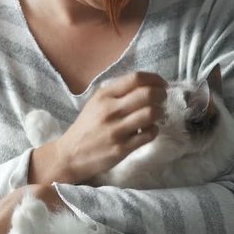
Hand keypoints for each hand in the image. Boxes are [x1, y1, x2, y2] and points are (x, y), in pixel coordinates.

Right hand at [29, 72, 166, 183]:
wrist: (71, 155)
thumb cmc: (87, 127)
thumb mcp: (96, 103)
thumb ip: (117, 93)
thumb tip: (147, 86)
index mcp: (104, 96)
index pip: (136, 78)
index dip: (155, 79)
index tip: (161, 84)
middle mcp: (110, 110)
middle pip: (147, 94)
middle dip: (161, 95)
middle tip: (162, 99)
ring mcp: (116, 130)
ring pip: (151, 113)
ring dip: (160, 113)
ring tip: (157, 115)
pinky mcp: (122, 148)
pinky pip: (148, 135)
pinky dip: (154, 130)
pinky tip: (148, 130)